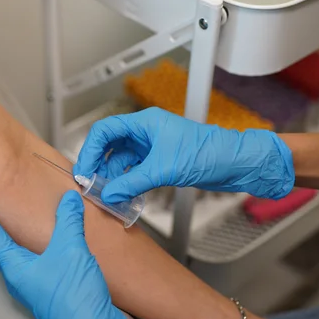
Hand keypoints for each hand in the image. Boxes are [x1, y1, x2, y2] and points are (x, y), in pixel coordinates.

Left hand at [0, 178, 157, 318]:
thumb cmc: (74, 297)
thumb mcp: (71, 252)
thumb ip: (68, 222)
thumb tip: (68, 199)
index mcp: (13, 264)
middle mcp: (17, 273)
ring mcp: (32, 282)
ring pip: (19, 246)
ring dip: (13, 226)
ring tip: (6, 206)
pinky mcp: (50, 287)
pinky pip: (39, 255)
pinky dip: (39, 238)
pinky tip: (50, 232)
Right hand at [73, 107, 294, 202]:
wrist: (235, 163)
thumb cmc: (208, 153)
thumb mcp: (164, 169)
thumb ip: (132, 182)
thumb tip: (108, 194)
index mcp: (144, 123)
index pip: (105, 130)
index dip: (90, 150)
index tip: (83, 170)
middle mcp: (145, 133)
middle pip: (110, 146)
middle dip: (98, 165)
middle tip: (90, 185)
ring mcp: (152, 148)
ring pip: (121, 160)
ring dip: (112, 176)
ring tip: (106, 195)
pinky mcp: (160, 162)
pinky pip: (134, 171)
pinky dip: (126, 182)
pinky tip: (123, 195)